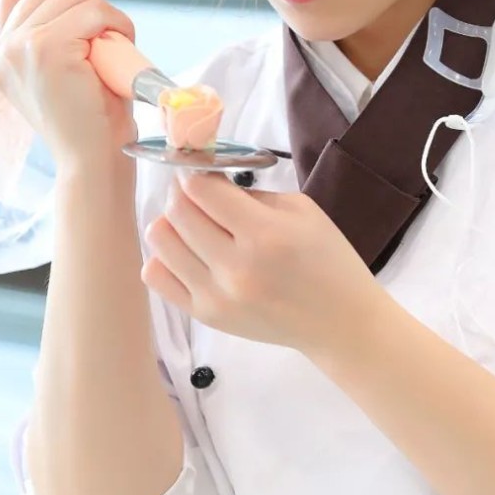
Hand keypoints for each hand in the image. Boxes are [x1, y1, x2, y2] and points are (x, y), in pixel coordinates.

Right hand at [0, 0, 138, 172]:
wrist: (93, 162)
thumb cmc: (90, 122)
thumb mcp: (59, 75)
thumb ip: (49, 38)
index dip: (57, 2)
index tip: (83, 28)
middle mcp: (1, 50)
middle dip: (85, 7)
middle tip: (106, 44)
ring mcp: (20, 47)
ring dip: (105, 15)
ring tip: (114, 49)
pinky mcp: (46, 48)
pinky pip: (93, 11)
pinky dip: (117, 23)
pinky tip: (123, 48)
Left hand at [142, 173, 382, 356]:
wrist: (339, 322)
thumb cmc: (328, 259)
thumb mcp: (301, 210)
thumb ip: (250, 193)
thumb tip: (205, 182)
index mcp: (265, 235)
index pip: (201, 189)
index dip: (196, 172)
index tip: (204, 172)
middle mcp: (235, 268)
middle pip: (177, 212)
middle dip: (183, 193)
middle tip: (199, 193)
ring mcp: (215, 296)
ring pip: (160, 241)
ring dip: (172, 223)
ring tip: (195, 225)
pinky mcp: (205, 315)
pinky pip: (155, 275)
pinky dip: (165, 256)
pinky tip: (190, 253)